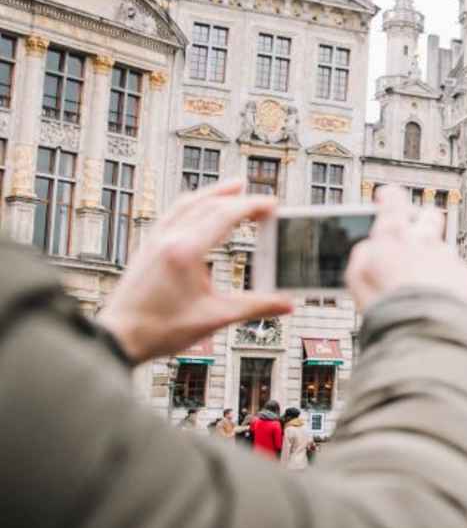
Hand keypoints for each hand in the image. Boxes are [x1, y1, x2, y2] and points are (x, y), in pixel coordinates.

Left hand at [97, 180, 292, 364]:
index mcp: (186, 251)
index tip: (271, 204)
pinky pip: (172, 214)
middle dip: (237, 198)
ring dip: (213, 194)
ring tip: (231, 190)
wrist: (120, 337)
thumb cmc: (159, 329)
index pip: (224, 215)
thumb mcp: (215, 318)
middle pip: (208, 205)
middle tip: (260, 199)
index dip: (251, 206)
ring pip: (186, 204)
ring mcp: (155, 241)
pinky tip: (197, 211)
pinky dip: (191, 204)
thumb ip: (255, 307)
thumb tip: (285, 303)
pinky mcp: (148, 248)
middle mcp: (168, 240)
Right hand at [346, 186, 466, 311]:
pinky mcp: (464, 273)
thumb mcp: (358, 276)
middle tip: (414, 232)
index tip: (387, 197)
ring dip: (434, 259)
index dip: (390, 196)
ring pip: (442, 247)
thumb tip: (370, 248)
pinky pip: (455, 270)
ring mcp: (446, 255)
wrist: (425, 327)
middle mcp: (423, 239)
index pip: (393, 200)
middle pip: (428, 215)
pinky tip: (437, 297)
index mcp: (393, 235)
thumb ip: (365, 255)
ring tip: (422, 281)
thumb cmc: (388, 304)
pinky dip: (447, 281)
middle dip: (423, 220)